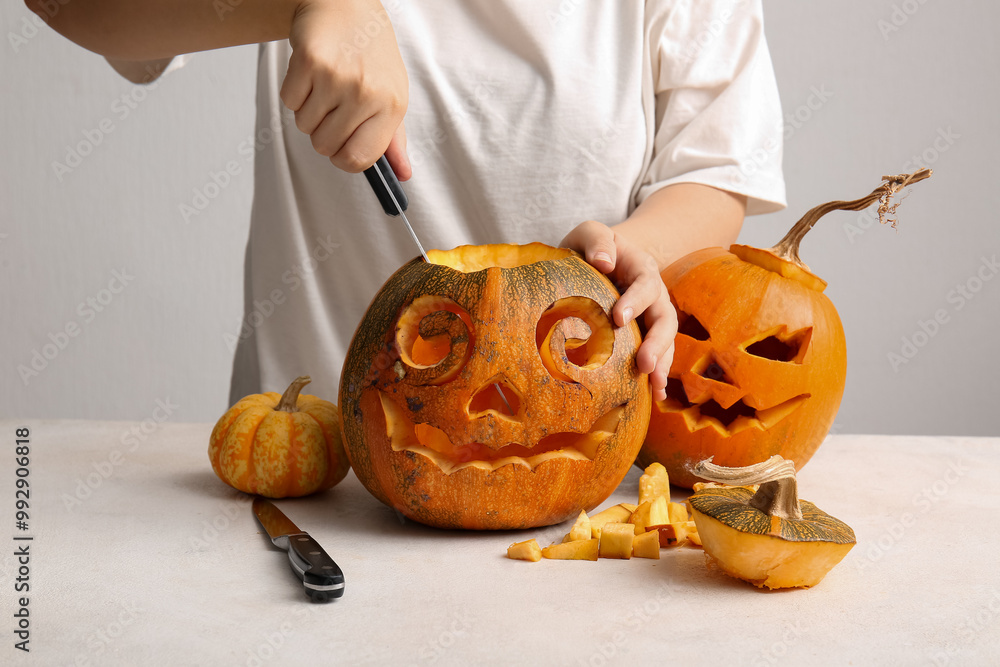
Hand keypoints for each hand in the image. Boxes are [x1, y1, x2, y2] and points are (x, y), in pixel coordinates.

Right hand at [281, 0, 410, 178]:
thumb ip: (392, 139)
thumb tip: (400, 174)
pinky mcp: (309, 61)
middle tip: (333, 106)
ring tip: (325, 85)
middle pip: (325, 146)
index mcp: (392, 106)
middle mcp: (367, 93)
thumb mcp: (391, 95)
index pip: (359, 159)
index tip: (342, 148)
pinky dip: (295, 92)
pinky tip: (312, 73)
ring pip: (305, 125)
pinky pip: (289, 102)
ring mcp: (337, 77)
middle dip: (323, 132)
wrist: (346, 5)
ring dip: (309, 111)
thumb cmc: (370, 54)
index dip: (343, 158)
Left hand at [561, 221, 675, 401]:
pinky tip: (654, 398)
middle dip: (657, 343)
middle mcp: (654, 296)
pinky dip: (658, 375)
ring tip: (655, 388)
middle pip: (664, 319)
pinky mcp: (645, 337)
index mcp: (641, 269)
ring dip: (662, 364)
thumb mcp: (589, 233)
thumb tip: (603, 262)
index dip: (635, 301)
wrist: (599, 261)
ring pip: (665, 342)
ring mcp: (652, 318)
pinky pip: (658, 356)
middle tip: (644, 364)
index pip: (644, 284)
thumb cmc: (591, 248)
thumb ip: (597, 240)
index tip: (618, 319)